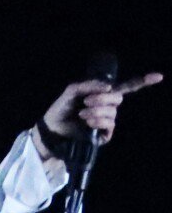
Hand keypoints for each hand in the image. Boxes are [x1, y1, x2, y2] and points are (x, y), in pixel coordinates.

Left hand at [42, 70, 162, 145]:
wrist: (52, 128)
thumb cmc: (62, 108)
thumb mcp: (73, 90)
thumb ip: (89, 84)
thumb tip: (109, 87)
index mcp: (104, 94)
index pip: (128, 87)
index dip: (143, 82)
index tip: (159, 77)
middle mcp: (108, 107)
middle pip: (118, 99)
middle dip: (102, 98)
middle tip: (86, 102)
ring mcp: (106, 122)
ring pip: (112, 113)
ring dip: (96, 111)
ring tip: (82, 114)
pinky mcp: (102, 135)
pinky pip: (109, 125)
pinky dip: (98, 121)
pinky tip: (87, 123)